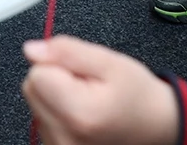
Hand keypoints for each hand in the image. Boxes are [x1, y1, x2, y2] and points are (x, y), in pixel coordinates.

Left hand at [23, 36, 178, 144]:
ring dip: (55, 95)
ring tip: (86, 99)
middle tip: (86, 85)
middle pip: (32, 88)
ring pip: (35, 103)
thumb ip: (67, 51)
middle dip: (54, 78)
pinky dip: (57, 111)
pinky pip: (42, 118)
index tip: (83, 73)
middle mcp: (65, 138)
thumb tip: (31, 49)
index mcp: (79, 114)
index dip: (58, 64)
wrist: (154, 125)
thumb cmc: (137, 95)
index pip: (37, 73)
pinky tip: (80, 113)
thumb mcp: (109, 61)